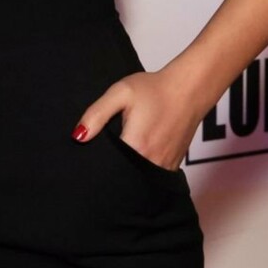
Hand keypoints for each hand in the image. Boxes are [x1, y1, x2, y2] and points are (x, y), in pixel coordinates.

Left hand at [72, 67, 200, 170]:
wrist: (188, 89)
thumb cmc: (154, 89)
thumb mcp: (120, 93)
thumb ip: (97, 114)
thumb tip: (78, 137)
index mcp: (136, 145)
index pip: (108, 167)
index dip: (97, 163)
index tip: (90, 156)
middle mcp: (151, 161)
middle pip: (123, 176)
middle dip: (111, 170)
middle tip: (105, 153)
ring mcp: (164, 166)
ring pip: (138, 179)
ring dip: (127, 170)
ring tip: (120, 154)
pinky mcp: (172, 165)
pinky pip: (152, 176)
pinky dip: (142, 170)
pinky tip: (136, 155)